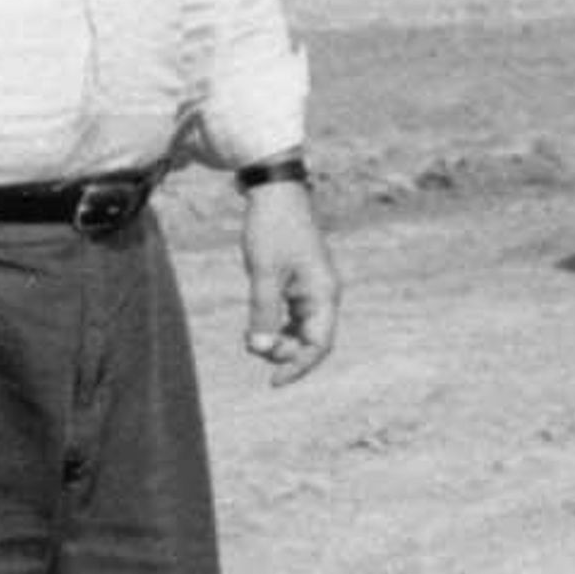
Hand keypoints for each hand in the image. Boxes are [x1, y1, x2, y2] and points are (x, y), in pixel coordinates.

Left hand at [240, 179, 339, 384]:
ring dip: (277, 340)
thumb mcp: (264, 272)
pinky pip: (292, 316)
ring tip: (250, 336)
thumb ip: (263, 312)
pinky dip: (275, 325)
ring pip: (300, 330)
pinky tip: (255, 325)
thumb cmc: (272, 229)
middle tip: (251, 345)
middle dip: (283, 352)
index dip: (298, 367)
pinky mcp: (300, 282)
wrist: (275, 192)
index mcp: (324, 294)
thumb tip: (259, 350)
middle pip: (310, 341)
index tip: (273, 381)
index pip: (319, 345)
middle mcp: (324, 294)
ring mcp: (313, 288)